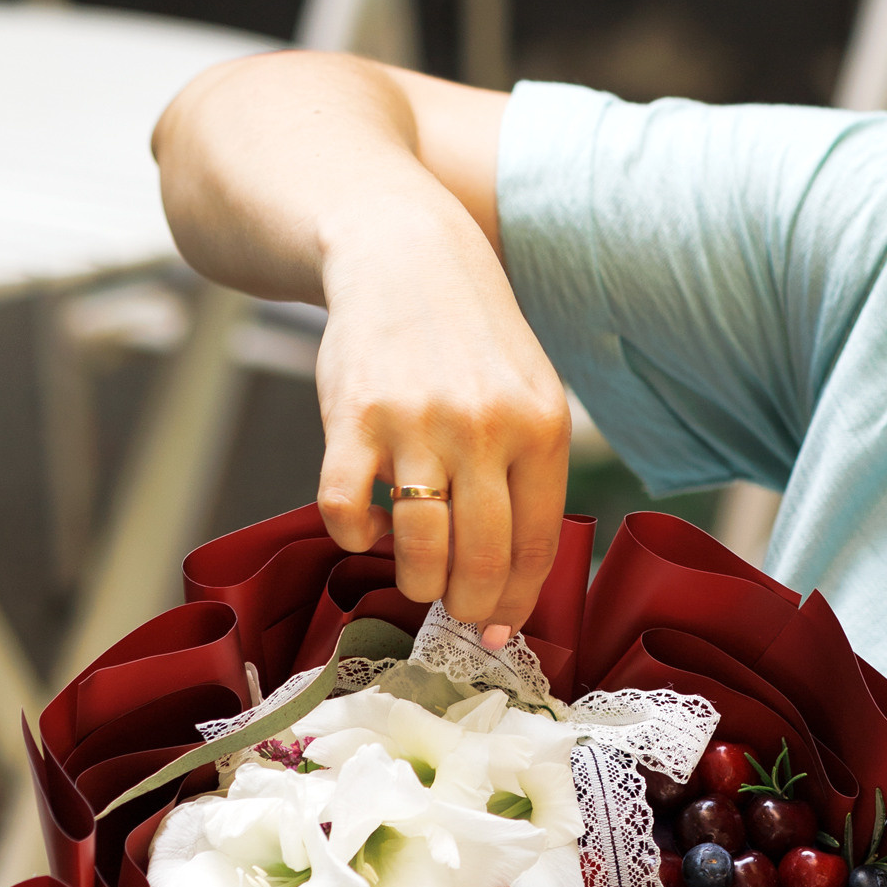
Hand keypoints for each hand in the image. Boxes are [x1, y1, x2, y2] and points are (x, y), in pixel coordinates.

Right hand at [316, 201, 571, 637]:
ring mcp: (418, 422)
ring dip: (416, 582)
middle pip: (481, 558)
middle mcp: (485, 426)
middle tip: (455, 613)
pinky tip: (367, 529)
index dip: (515, 603)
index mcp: (541, 426)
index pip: (535, 546)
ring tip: (416, 578)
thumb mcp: (530, 394)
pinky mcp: (354, 417)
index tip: (498, 630)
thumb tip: (516, 582)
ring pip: (420, 547)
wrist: (406, 256)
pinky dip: (353, 538)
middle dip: (468, 606)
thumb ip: (530, 475)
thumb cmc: (472, 342)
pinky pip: (346, 511)